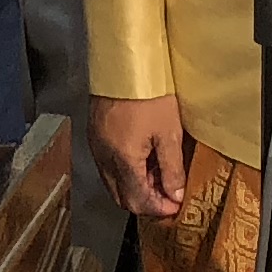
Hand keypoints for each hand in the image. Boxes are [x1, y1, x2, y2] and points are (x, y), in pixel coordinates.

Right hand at [93, 94, 191, 218]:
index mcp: (122, 160)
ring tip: (158, 175)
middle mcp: (104, 158)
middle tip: (168, 194)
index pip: (138, 201)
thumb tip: (175, 194)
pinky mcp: (94, 134)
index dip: (159, 208)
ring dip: (135, 187)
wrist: (123, 63)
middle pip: (121, 197)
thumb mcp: (169, 132)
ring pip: (113, 183)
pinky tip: (142, 159)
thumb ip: (172, 168)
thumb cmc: (148, 94)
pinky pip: (107, 166)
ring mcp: (96, 146)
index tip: (176, 206)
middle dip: (146, 202)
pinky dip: (124, 172)